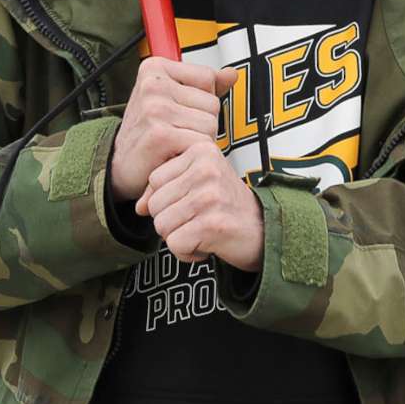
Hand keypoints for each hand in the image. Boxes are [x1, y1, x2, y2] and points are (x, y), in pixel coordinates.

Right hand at [110, 57, 231, 200]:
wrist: (119, 165)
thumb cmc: (147, 131)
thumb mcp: (172, 98)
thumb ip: (203, 86)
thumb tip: (231, 74)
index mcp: (155, 68)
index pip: (208, 78)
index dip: (202, 101)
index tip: (180, 111)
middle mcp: (153, 84)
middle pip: (212, 103)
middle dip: (202, 124)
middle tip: (177, 132)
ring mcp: (155, 109)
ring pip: (210, 125)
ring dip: (199, 141)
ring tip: (176, 143)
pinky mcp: (160, 135)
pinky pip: (200, 143)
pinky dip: (191, 154)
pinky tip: (173, 154)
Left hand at [139, 139, 265, 270]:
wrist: (265, 231)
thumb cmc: (227, 206)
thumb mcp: (197, 184)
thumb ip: (166, 189)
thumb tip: (139, 207)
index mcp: (202, 150)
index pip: (154, 179)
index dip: (168, 199)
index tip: (194, 202)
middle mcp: (206, 169)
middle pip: (155, 204)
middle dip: (171, 221)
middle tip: (199, 220)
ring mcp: (210, 196)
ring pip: (162, 225)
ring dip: (179, 237)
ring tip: (203, 231)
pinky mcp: (213, 224)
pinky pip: (175, 244)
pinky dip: (187, 253)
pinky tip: (207, 245)